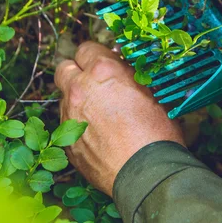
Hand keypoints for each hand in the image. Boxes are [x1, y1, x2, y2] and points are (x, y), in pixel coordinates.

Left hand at [54, 42, 184, 195]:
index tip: (107, 65)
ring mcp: (69, 117)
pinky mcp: (66, 142)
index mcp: (102, 72)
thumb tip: (124, 69)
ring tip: (101, 115)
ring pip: (64, 98)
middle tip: (96, 84)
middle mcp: (79, 90)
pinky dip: (79, 126)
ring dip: (78, 100)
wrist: (146, 174)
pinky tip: (99, 137)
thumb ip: (132, 77)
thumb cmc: (157, 132)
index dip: (98, 56)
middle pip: (64, 68)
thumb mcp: (153, 94)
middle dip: (77, 72)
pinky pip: (67, 125)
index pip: (87, 49)